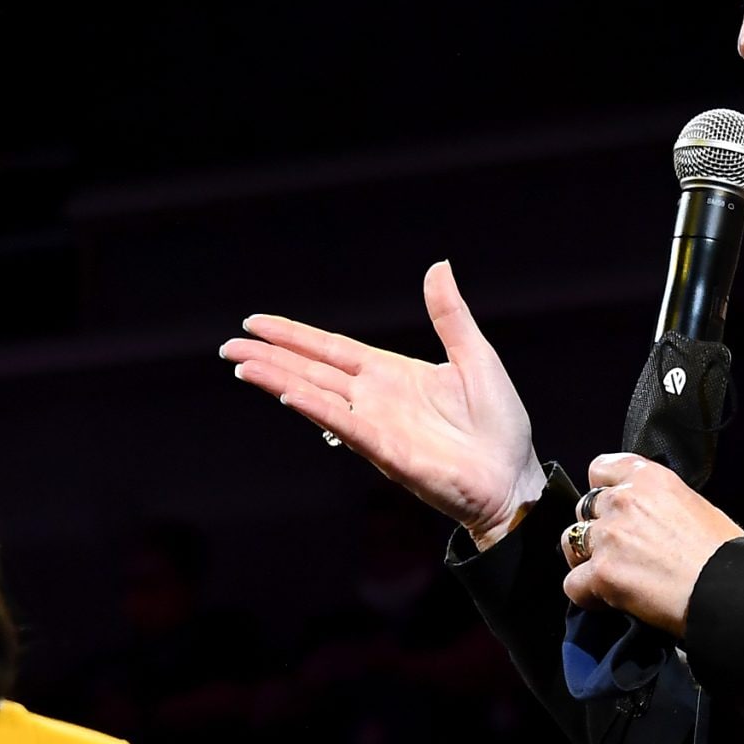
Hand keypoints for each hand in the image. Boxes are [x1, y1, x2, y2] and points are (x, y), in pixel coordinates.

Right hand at [223, 260, 547, 547]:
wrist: (515, 477)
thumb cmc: (498, 424)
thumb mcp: (474, 356)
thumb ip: (449, 316)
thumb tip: (439, 267)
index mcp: (391, 374)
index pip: (330, 349)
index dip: (294, 336)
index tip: (256, 322)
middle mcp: (375, 400)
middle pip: (311, 371)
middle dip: (269, 358)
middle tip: (227, 347)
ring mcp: (378, 427)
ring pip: (318, 398)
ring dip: (279, 381)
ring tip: (243, 366)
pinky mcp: (390, 453)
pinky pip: (347, 427)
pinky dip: (318, 410)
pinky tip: (288, 394)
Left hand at [560, 453, 743, 636]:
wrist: (728, 589)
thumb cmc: (726, 555)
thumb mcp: (698, 507)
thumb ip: (662, 505)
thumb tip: (653, 522)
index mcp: (650, 478)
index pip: (601, 468)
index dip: (602, 490)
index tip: (608, 506)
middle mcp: (624, 501)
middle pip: (583, 508)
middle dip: (596, 528)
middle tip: (618, 551)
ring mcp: (608, 537)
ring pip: (570, 542)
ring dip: (585, 558)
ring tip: (609, 576)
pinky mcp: (601, 573)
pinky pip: (572, 584)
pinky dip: (586, 594)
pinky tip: (609, 600)